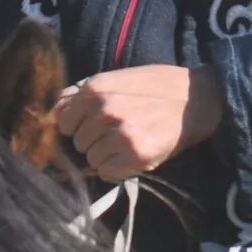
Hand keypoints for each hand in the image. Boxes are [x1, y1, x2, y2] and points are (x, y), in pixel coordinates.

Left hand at [57, 66, 220, 181]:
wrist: (196, 99)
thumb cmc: (157, 86)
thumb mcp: (117, 78)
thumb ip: (85, 93)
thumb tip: (55, 108)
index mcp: (96, 88)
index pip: (61, 118)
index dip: (76, 123)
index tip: (91, 124)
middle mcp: (104, 110)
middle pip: (77, 141)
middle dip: (93, 139)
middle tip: (119, 132)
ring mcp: (119, 133)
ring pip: (91, 159)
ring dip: (106, 155)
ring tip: (128, 142)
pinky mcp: (136, 155)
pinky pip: (107, 172)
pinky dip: (117, 169)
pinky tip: (133, 155)